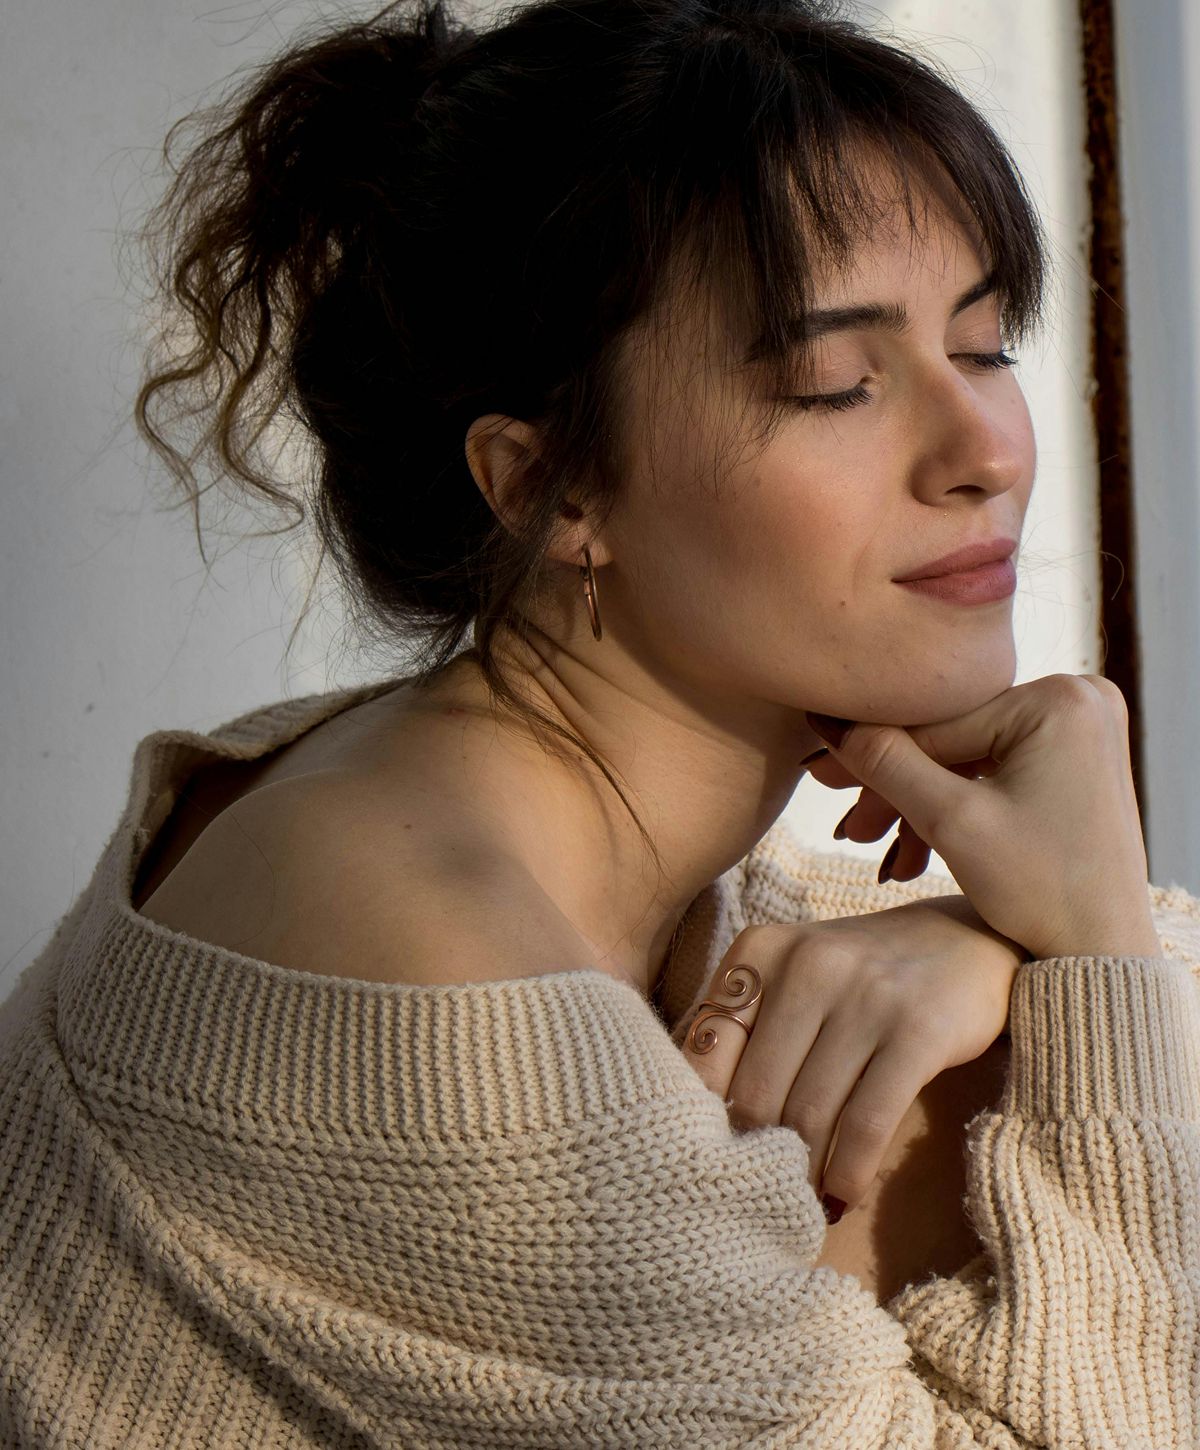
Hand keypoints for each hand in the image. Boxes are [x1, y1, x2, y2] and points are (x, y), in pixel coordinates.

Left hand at [679, 895, 1026, 1214]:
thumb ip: (746, 1026)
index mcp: (762, 948)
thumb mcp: (797, 976)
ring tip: (796, 1205)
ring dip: (801, 1173)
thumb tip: (689, 1117)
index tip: (711, 1153)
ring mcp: (867, 995)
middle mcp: (810, 963)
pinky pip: (867, 1121)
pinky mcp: (920, 1031)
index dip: (703, 1113)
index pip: (707, 1049)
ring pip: (810, 1113)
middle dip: (755, 1154)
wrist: (972, 942)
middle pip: (758, 1091)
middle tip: (755, 1195)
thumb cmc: (864, 976)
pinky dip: (849, 1171)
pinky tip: (842, 1195)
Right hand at [803, 675, 1161, 960]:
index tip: (817, 774)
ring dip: (923, 803)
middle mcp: (1080, 696)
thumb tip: (827, 722)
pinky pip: (996, 767)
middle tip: (852, 828)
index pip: (938, 723)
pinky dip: (960, 803)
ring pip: (968, 755)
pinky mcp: (1078, 754)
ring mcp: (1083, 725)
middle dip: (898, 788)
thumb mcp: (951, 821)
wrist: (1103, 949)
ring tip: (884, 853)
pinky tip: (920, 847)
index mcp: (1060, 698)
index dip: (872, 756)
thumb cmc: (1041, 889)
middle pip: (953, 738)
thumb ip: (886, 763)